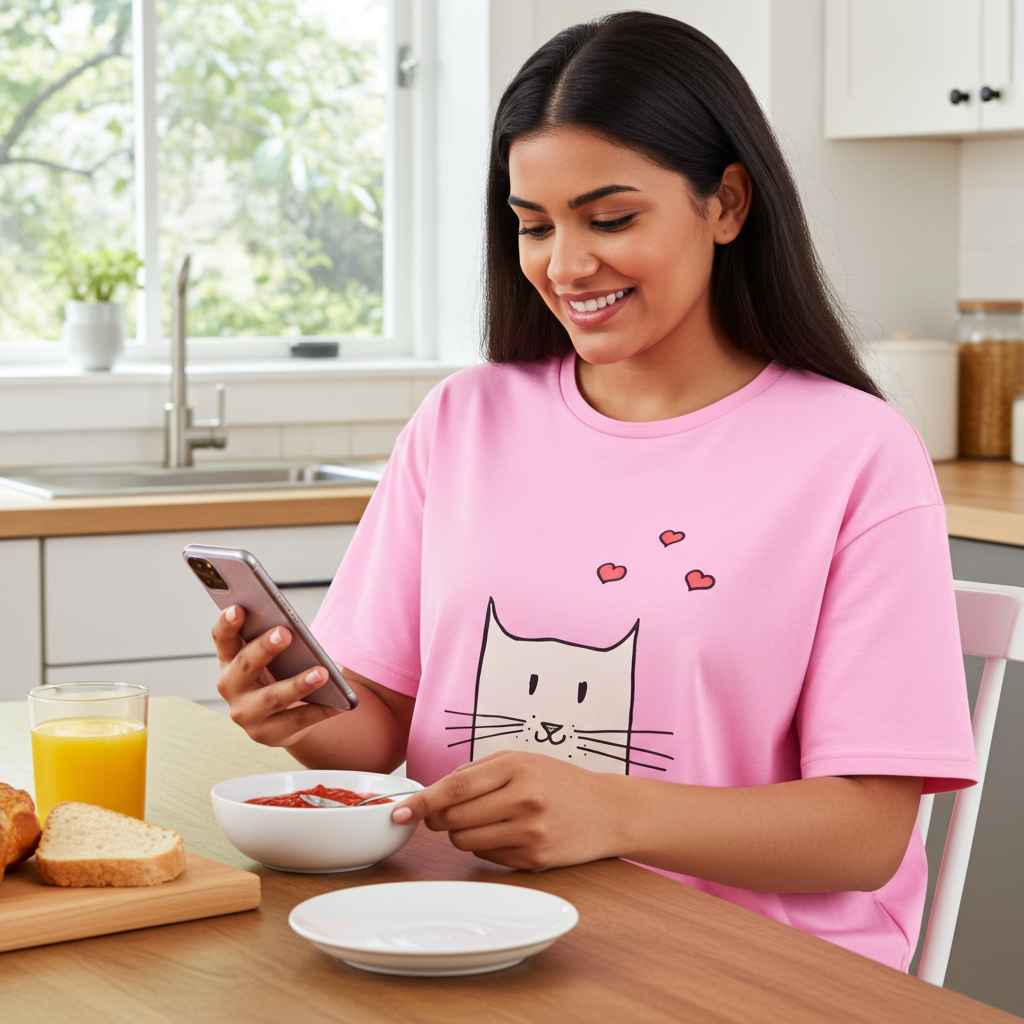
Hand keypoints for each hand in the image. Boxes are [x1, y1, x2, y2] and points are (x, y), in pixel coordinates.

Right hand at [212, 604, 341, 746]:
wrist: (283, 718)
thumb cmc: (277, 673)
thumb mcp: (271, 656)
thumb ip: (273, 640)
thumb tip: (292, 628)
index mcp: (229, 659)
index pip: (222, 638)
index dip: (227, 624)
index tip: (238, 608)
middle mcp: (230, 687)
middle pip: (246, 665)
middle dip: (265, 648)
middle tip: (285, 633)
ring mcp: (246, 714)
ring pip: (272, 698)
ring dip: (298, 684)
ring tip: (322, 673)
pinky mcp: (267, 734)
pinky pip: (297, 720)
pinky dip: (320, 711)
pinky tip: (339, 703)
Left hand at [391, 751, 624, 869]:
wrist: (609, 810)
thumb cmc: (559, 781)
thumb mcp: (522, 761)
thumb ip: (478, 772)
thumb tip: (433, 793)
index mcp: (516, 766)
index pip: (455, 786)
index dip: (422, 801)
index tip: (399, 812)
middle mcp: (523, 798)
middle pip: (454, 818)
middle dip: (438, 819)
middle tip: (443, 815)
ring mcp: (530, 830)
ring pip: (465, 841)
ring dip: (461, 834)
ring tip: (485, 821)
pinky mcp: (535, 857)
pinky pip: (488, 857)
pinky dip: (486, 847)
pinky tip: (508, 834)